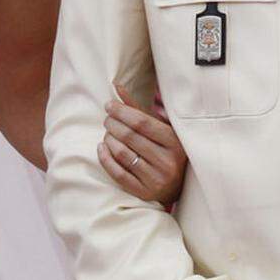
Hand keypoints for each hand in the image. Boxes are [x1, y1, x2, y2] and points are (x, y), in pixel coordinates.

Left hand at [99, 83, 186, 206]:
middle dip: (113, 124)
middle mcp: (168, 161)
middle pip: (130, 137)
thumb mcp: (159, 128)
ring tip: (107, 134)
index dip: (121, 111)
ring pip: (123, 154)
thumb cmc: (165, 150)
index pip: (142, 122)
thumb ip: (138, 109)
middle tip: (107, 119)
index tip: (109, 105)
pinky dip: (105, 158)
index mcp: (175, 141)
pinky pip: (118, 173)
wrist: (177, 187)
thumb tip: (116, 87)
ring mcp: (156, 179)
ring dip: (109, 140)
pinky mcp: (144, 193)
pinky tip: (102, 148)